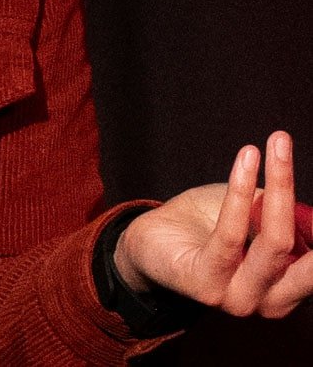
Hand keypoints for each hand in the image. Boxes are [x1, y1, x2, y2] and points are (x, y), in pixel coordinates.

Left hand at [115, 131, 312, 318]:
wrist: (149, 244)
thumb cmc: (205, 226)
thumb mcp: (253, 217)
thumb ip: (281, 214)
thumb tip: (309, 202)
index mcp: (288, 291)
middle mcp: (271, 304)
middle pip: (309, 256)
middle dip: (304, 202)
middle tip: (295, 149)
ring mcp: (240, 299)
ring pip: (275, 241)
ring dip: (280, 184)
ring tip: (278, 143)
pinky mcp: (206, 285)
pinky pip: (231, 234)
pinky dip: (241, 191)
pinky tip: (247, 159)